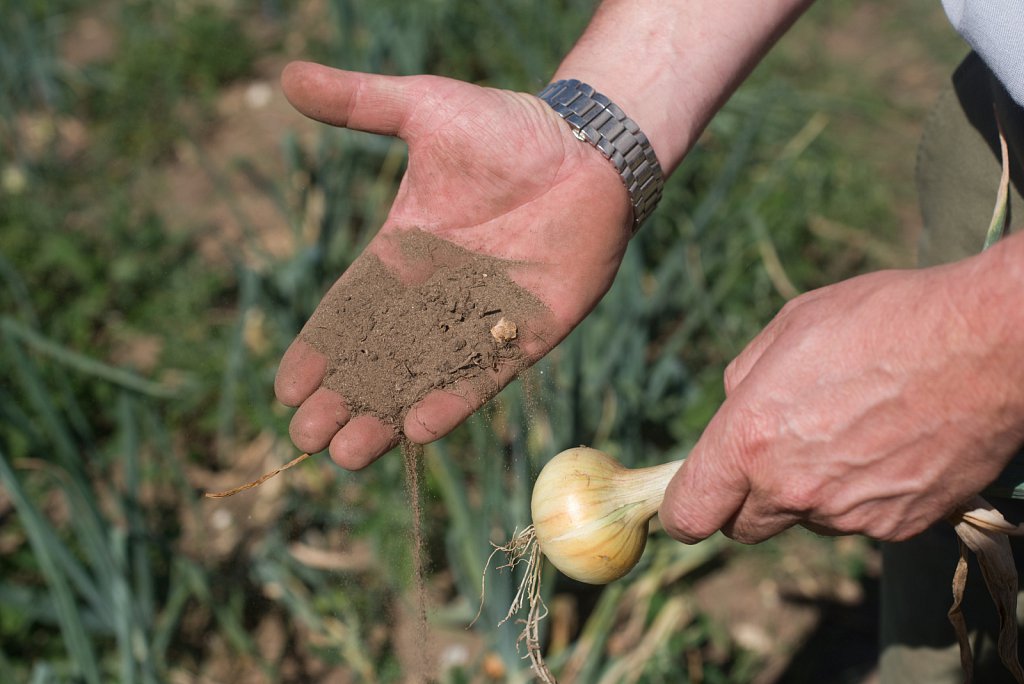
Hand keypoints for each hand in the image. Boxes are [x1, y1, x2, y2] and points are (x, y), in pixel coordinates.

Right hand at [274, 62, 631, 468]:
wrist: (588, 147)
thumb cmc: (507, 127)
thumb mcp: (424, 107)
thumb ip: (359, 103)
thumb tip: (286, 77)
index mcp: (404, 253)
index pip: (350, 311)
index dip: (320, 350)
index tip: (286, 388)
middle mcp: (438, 295)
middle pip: (380, 357)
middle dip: (343, 398)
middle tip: (306, 439)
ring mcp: (483, 316)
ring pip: (425, 376)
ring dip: (387, 416)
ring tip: (349, 454)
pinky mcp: (530, 330)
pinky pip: (486, 372)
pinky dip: (454, 401)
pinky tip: (418, 430)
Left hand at [659, 250, 1023, 542]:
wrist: (988, 343)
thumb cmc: (884, 320)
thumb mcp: (790, 326)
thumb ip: (744, 380)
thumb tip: (733, 409)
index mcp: (751, 440)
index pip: (690, 514)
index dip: (682, 512)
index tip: (691, 502)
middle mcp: (794, 488)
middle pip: (744, 527)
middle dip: (746, 499)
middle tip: (774, 453)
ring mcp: (849, 514)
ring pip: (806, 519)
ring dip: (809, 491)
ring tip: (850, 430)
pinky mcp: (899, 526)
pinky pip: (858, 520)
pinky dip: (861, 495)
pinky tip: (888, 445)